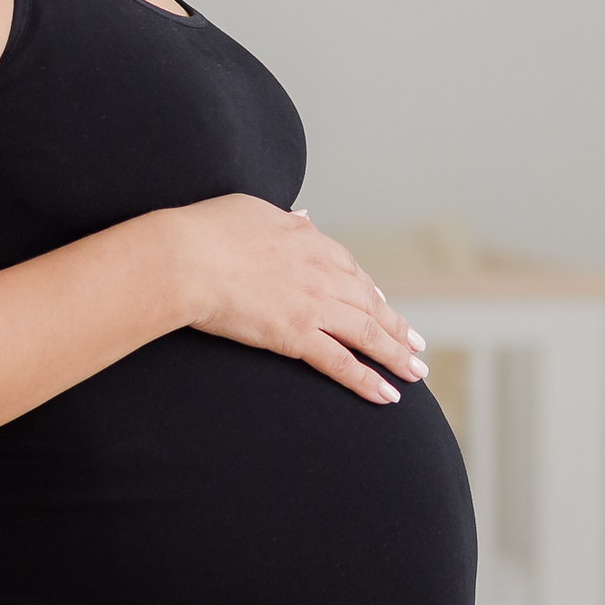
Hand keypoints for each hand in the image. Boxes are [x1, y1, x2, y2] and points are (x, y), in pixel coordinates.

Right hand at [179, 196, 426, 404]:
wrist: (187, 257)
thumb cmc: (207, 230)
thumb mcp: (252, 209)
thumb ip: (282, 217)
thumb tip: (302, 215)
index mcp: (309, 240)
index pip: (350, 269)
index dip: (370, 292)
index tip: (383, 305)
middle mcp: (321, 272)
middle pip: (369, 303)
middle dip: (396, 326)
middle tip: (416, 344)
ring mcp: (313, 305)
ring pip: (367, 334)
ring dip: (396, 355)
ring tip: (414, 373)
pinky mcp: (297, 335)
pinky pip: (341, 362)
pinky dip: (367, 380)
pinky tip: (388, 395)